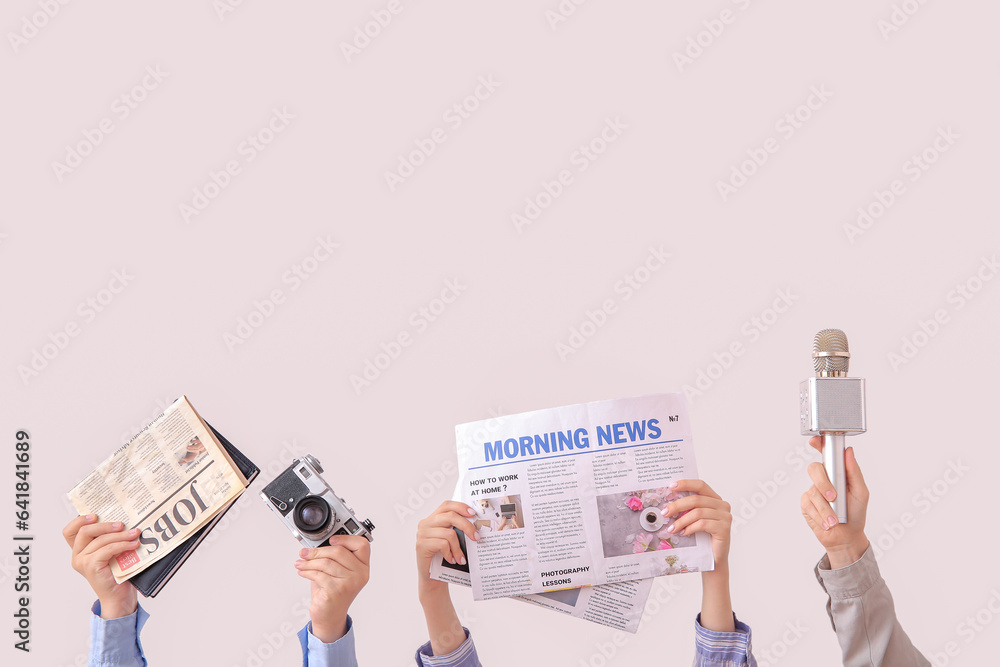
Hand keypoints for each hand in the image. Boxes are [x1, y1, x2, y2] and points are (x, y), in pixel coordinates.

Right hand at [62, 515, 138, 619]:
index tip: (95, 514)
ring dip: (120, 535)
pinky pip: (107, 550)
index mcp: (80, 550)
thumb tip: (123, 520)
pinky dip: (121, 545)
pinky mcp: (91, 567)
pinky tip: (133, 544)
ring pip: (100, 540)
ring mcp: (82, 562)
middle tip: (122, 524)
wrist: (120, 596)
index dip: (79, 520)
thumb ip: (109, 538)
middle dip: (105, 525)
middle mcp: (77, 556)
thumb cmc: (118, 573)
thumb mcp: (112, 552)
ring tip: (135, 534)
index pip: (70, 531)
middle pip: (84, 531)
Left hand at [295, 535, 370, 643]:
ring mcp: (349, 584)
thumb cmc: (333, 592)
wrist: (330, 616)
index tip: (331, 540)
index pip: (362, 545)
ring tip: (301, 563)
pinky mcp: (336, 591)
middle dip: (318, 550)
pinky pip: (318, 574)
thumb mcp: (338, 573)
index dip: (346, 539)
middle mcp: (359, 575)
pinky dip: (307, 572)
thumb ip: (335, 558)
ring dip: (309, 562)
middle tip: (305, 552)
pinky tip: (302, 572)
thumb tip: (316, 545)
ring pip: (326, 562)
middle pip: (339, 551)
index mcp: (363, 567)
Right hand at [415, 501, 477, 655]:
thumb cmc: (444, 558)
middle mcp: (425, 523)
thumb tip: (478, 525)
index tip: (473, 514)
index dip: (461, 507)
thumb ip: (458, 530)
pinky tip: (452, 560)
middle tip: (476, 538)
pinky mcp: (420, 545)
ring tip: (462, 559)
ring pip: (448, 533)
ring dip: (458, 548)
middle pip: (450, 516)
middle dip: (467, 526)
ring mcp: (422, 534)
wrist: (433, 578)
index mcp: (434, 518)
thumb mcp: (452, 541)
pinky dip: (450, 553)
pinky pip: (442, 544)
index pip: (447, 505)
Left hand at [660, 479, 732, 565]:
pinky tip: (684, 533)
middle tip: (665, 512)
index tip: (671, 486)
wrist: (713, 558)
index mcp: (715, 499)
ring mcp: (725, 516)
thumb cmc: (702, 537)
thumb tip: (667, 502)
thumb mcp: (694, 519)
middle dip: (677, 505)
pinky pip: (703, 524)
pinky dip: (690, 528)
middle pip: (696, 499)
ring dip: (681, 521)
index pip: (700, 485)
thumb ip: (688, 508)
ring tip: (671, 528)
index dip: (686, 483)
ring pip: (698, 512)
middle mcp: (722, 505)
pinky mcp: (724, 528)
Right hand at [800, 437, 869, 568]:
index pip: (825, 454)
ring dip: (825, 508)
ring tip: (835, 520)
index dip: (818, 444)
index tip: (815, 441)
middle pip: (814, 469)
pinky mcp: (805, 504)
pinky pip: (808, 505)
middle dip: (823, 484)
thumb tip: (849, 451)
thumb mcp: (860, 492)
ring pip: (813, 491)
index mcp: (836, 473)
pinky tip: (827, 522)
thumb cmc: (855, 514)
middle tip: (833, 497)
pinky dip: (820, 515)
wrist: (846, 537)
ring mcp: (813, 491)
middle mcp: (823, 480)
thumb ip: (854, 472)